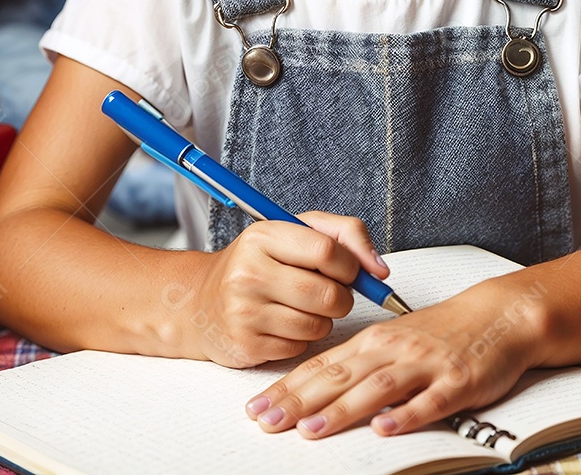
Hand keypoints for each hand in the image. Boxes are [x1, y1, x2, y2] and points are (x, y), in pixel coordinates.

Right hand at [180, 212, 388, 368]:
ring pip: (319, 326)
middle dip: (342, 298)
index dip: (351, 265)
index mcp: (263, 236)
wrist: (200, 302)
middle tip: (331, 293)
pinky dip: (301, 339)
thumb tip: (380, 270)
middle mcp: (249, 273)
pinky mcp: (245, 346)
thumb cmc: (259, 263)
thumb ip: (345, 235)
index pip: (327, 250)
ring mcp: (244, 312)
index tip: (350, 270)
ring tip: (303, 307)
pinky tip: (283, 325)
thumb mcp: (294, 232)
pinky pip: (300, 349)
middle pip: (329, 295)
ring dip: (322, 320)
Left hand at [246, 278, 537, 438]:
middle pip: (341, 376)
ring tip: (312, 429)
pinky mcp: (457, 382)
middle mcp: (394, 349)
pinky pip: (429, 402)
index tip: (257, 405)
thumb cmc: (444, 330)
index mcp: (376, 340)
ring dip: (342, 409)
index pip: (323, 364)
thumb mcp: (396, 339)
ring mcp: (425, 366)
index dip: (288, 386)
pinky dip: (406, 416)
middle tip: (267, 420)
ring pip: (377, 388)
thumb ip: (361, 363)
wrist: (497, 315)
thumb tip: (318, 389)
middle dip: (300, 400)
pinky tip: (386, 429)